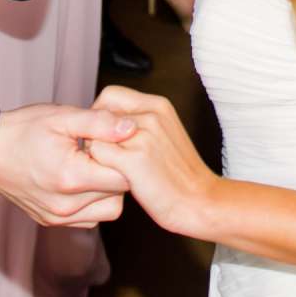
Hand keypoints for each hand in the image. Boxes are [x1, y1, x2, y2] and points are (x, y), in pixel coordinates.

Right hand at [0, 102, 138, 227]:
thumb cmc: (23, 130)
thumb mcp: (63, 117)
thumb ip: (100, 123)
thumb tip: (131, 128)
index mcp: (71, 178)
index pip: (124, 178)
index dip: (126, 158)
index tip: (113, 143)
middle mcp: (66, 206)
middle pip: (119, 196)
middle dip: (118, 173)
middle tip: (101, 152)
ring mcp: (58, 218)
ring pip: (107, 210)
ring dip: (107, 190)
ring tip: (91, 165)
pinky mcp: (52, 222)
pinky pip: (89, 218)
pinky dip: (92, 202)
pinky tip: (81, 179)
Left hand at [92, 86, 217, 239]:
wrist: (200, 201)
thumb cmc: (180, 174)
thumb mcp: (165, 133)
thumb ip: (139, 121)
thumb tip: (104, 120)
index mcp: (158, 105)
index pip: (110, 94)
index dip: (100, 114)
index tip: (103, 135)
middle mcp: (151, 115)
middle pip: (99, 114)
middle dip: (95, 133)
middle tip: (105, 154)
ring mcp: (143, 136)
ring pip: (95, 134)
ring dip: (96, 152)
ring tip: (113, 169)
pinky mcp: (134, 160)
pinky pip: (97, 154)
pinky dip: (97, 167)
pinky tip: (113, 178)